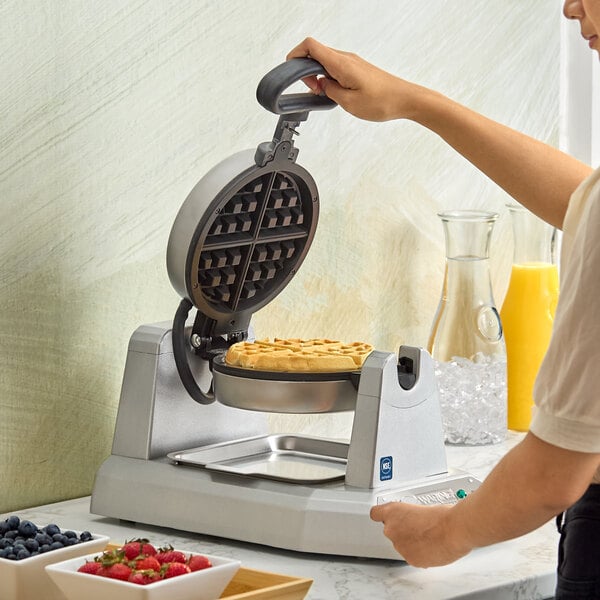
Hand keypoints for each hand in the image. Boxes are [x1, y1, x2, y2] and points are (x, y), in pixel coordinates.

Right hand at [286, 37, 418, 121]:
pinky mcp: (357, 69)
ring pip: (325, 62)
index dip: (295, 55)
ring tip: (324, 94)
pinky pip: (335, 68)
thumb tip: (320, 86)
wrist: (405, 100)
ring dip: (318, 76)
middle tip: (313, 90)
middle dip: (306, 71)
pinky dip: (328, 78)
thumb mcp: (348, 103)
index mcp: (341, 63)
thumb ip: (329, 92)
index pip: (310, 46)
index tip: (291, 71)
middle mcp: (346, 58)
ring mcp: (352, 62)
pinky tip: (334, 93)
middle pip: (315, 53)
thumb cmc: (383, 101)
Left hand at [370, 501, 470, 566]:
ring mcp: (400, 545)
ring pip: (402, 544)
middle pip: (391, 530)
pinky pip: (412, 556)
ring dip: (411, 542)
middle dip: (403, 530)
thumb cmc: (442, 516)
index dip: (382, 516)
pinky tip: (431, 547)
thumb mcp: (421, 506)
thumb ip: (409, 514)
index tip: (386, 517)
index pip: (375, 514)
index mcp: (393, 511)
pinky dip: (420, 553)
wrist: (453, 530)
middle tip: (419, 527)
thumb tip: (412, 518)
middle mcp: (392, 529)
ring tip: (429, 537)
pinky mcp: (410, 559)